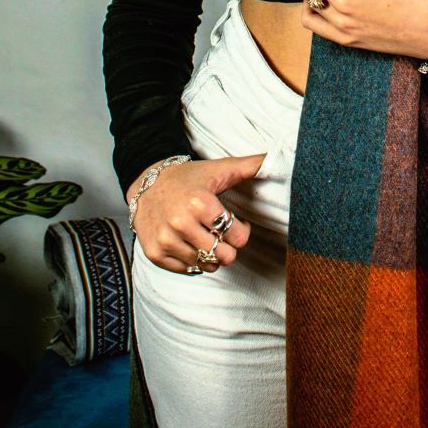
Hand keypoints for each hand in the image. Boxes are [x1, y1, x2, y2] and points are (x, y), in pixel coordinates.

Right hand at [128, 154, 263, 273]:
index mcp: (199, 202)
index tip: (236, 222)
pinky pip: (187, 270)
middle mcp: (180, 223)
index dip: (241, 231)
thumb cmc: (189, 177)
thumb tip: (281, 157)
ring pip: (206, 265)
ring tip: (206, 236)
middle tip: (221, 232)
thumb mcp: (219, 169)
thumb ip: (251, 165)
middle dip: (228, 246)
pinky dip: (193, 259)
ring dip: (211, 254)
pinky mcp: (155, 254)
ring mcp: (166, 241)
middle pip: (223, 255)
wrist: (146, 183)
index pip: (236, 236)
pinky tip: (190, 241)